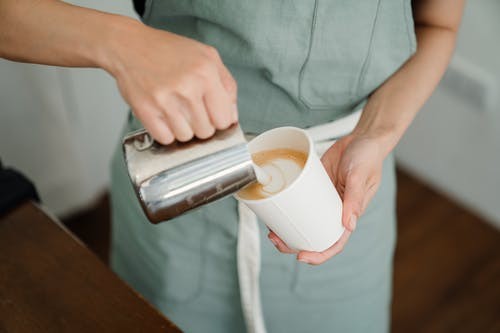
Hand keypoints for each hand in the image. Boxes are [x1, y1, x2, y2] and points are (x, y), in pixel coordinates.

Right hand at [104, 21, 237, 143]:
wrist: (129, 46)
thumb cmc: (169, 51)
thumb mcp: (207, 56)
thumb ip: (227, 86)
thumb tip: (232, 117)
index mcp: (206, 73)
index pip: (225, 120)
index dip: (219, 120)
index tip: (212, 115)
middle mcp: (187, 87)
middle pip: (206, 131)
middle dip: (201, 124)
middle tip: (190, 109)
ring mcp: (165, 100)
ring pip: (186, 137)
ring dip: (183, 129)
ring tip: (175, 110)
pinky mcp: (146, 110)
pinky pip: (165, 138)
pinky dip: (165, 132)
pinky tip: (163, 116)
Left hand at [268, 133, 385, 264]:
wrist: (361, 137)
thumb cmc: (368, 157)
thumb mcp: (360, 177)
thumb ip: (355, 200)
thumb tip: (349, 225)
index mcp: (349, 215)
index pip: (335, 242)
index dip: (319, 254)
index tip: (302, 257)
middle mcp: (334, 210)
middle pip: (313, 235)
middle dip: (293, 243)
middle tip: (275, 240)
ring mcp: (322, 199)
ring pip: (303, 221)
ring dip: (287, 229)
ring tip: (270, 230)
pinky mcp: (312, 186)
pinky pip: (298, 201)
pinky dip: (287, 208)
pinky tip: (274, 209)